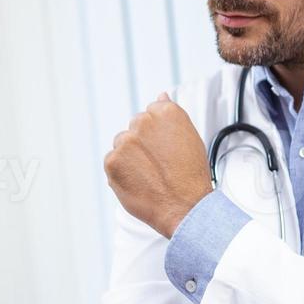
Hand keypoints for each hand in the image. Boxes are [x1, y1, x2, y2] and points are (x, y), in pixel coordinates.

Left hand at [104, 93, 211, 237]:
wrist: (185, 207)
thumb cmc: (191, 177)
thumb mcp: (190, 138)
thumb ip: (171, 115)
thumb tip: (161, 95)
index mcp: (165, 112)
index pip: (151, 112)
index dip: (157, 134)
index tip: (163, 148)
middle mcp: (143, 122)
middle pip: (134, 128)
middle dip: (142, 144)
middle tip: (158, 165)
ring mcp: (125, 141)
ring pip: (121, 145)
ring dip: (130, 157)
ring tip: (149, 176)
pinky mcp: (112, 161)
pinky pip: (112, 162)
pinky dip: (121, 172)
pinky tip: (139, 182)